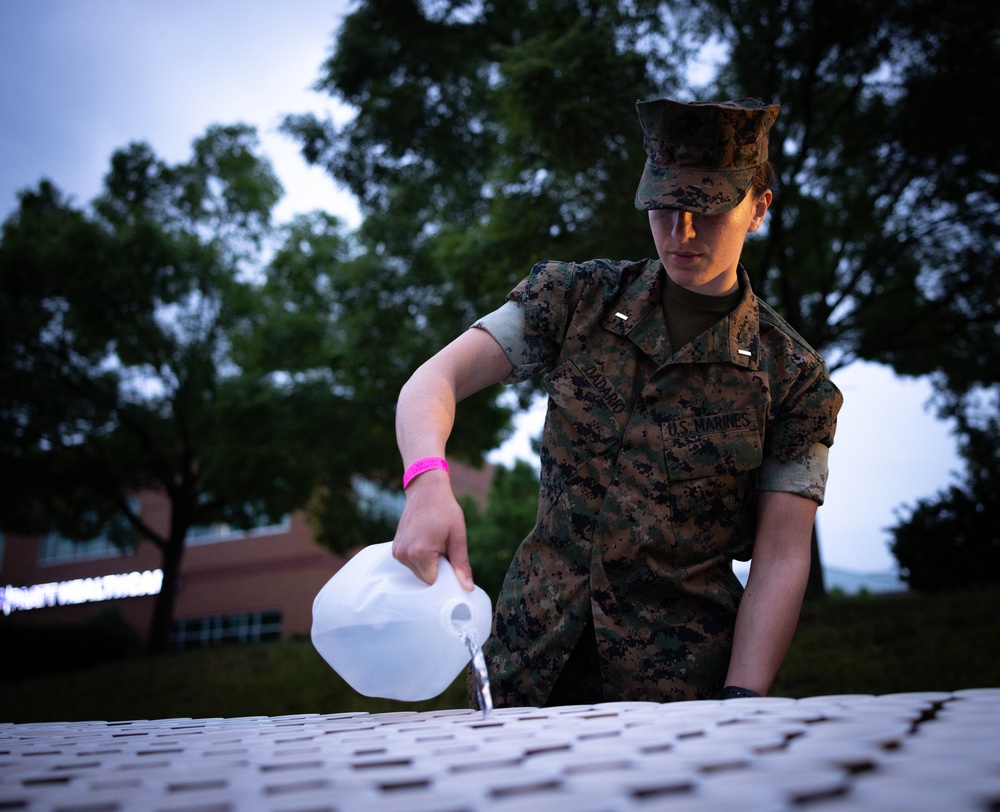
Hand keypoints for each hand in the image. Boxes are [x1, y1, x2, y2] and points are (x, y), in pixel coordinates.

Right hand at [391, 470, 474, 590]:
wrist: (426, 490)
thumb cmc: (444, 510)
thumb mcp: (458, 536)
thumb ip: (461, 564)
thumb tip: (467, 587)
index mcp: (420, 553)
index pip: (434, 581)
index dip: (445, 573)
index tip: (449, 559)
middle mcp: (405, 554)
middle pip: (425, 578)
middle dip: (436, 567)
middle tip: (443, 547)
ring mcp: (397, 552)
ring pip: (417, 571)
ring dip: (427, 562)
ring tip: (433, 541)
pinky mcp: (395, 549)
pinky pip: (410, 562)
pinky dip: (419, 557)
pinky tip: (425, 540)